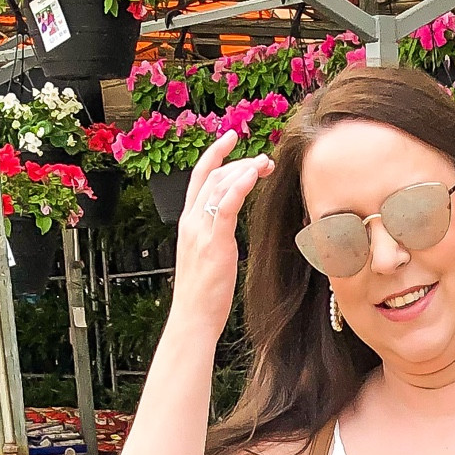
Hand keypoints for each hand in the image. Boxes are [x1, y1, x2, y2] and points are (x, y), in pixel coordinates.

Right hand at [169, 132, 272, 344]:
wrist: (193, 317)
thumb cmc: (203, 295)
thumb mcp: (207, 257)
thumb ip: (215, 236)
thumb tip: (227, 230)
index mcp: (189, 223)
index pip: (200, 177)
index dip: (215, 153)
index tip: (232, 138)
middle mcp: (191, 221)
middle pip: (213, 176)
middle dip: (239, 160)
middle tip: (264, 157)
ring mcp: (201, 230)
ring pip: (220, 186)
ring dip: (244, 170)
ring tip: (266, 163)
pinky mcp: (214, 243)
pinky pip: (226, 206)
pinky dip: (239, 186)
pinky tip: (253, 175)